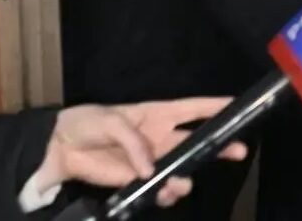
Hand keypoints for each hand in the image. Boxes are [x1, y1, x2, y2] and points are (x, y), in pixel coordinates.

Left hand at [39, 97, 248, 206]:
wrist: (62, 148)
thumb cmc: (88, 122)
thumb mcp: (110, 120)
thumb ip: (133, 142)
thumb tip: (150, 169)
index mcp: (157, 114)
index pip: (193, 108)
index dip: (215, 106)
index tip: (238, 106)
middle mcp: (161, 137)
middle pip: (196, 141)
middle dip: (219, 146)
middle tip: (238, 151)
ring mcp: (152, 161)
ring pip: (181, 170)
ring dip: (186, 178)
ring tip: (180, 184)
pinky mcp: (139, 181)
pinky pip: (160, 189)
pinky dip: (165, 194)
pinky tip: (162, 194)